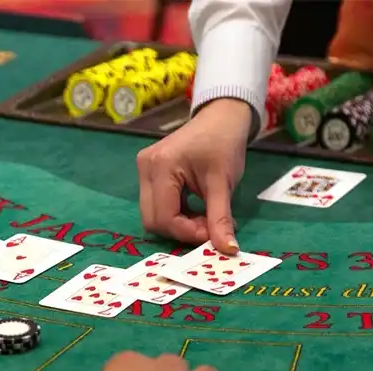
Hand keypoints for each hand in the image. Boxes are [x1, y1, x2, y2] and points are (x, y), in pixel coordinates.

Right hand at [137, 98, 252, 254]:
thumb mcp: (223, 183)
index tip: (213, 235)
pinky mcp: (149, 173)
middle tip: (209, 228)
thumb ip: (220, 218)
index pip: (164, 217)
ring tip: (205, 217)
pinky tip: (196, 209)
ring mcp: (144, 170)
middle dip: (181, 230)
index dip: (188, 233)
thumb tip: (227, 250)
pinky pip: (157, 204)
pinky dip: (176, 213)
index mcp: (161, 166)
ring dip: (179, 223)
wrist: (221, 118)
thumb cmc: (223, 144)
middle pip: (153, 219)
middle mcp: (146, 168)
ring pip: (154, 214)